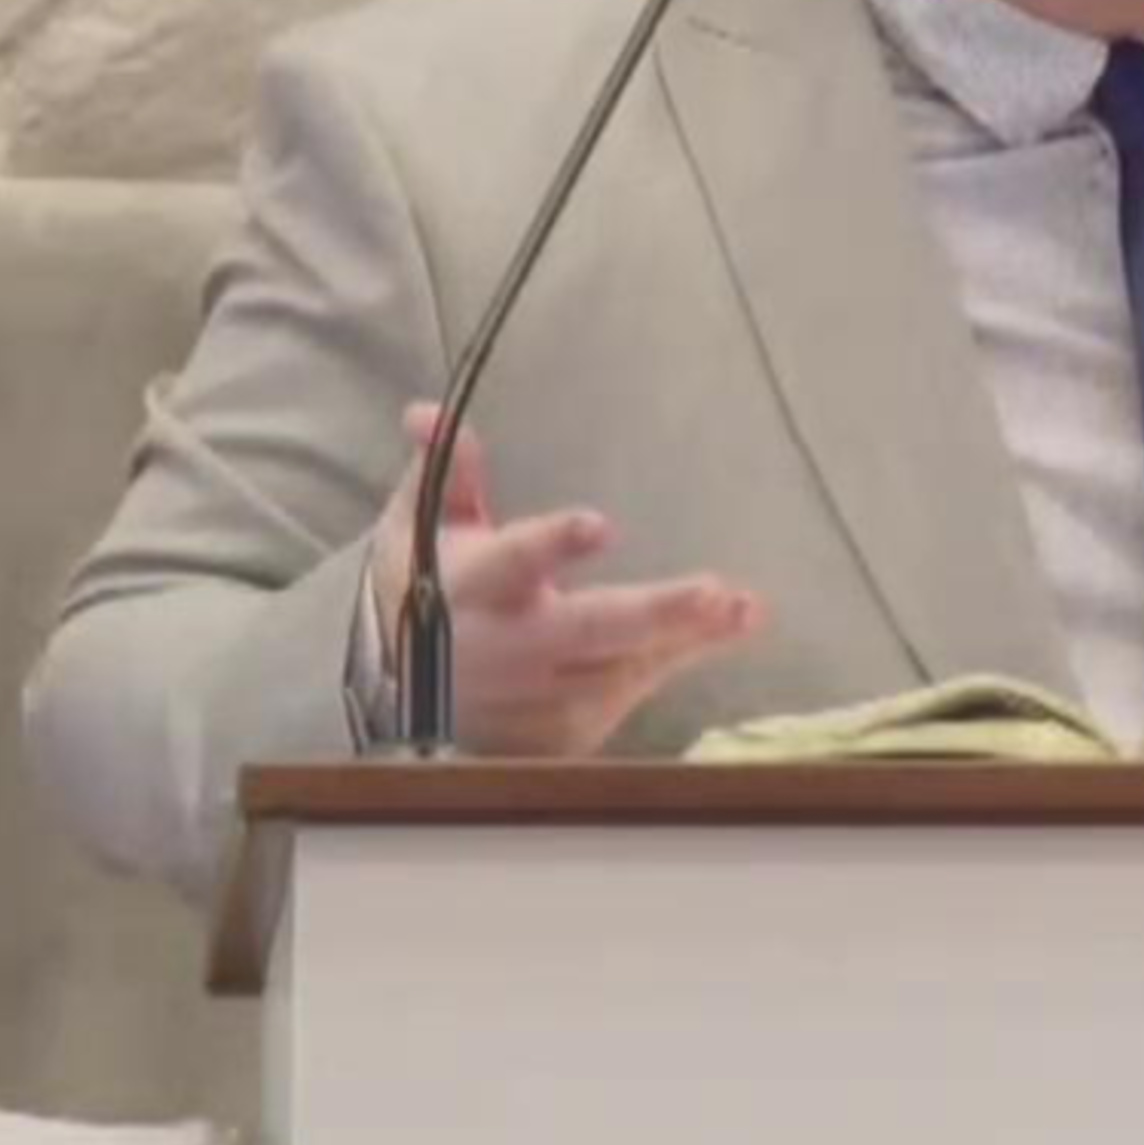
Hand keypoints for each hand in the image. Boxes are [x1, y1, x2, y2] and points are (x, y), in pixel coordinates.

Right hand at [367, 402, 764, 754]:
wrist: (397, 693)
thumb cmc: (425, 587)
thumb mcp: (420, 526)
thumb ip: (446, 471)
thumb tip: (428, 411)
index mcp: (472, 584)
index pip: (512, 562)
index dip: (553, 545)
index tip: (600, 525)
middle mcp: (507, 647)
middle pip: (587, 630)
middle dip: (655, 613)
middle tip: (716, 592)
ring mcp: (535, 698)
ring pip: (621, 668)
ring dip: (685, 639)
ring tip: (746, 609)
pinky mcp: (557, 733)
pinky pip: (627, 697)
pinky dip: (672, 662)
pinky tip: (720, 632)